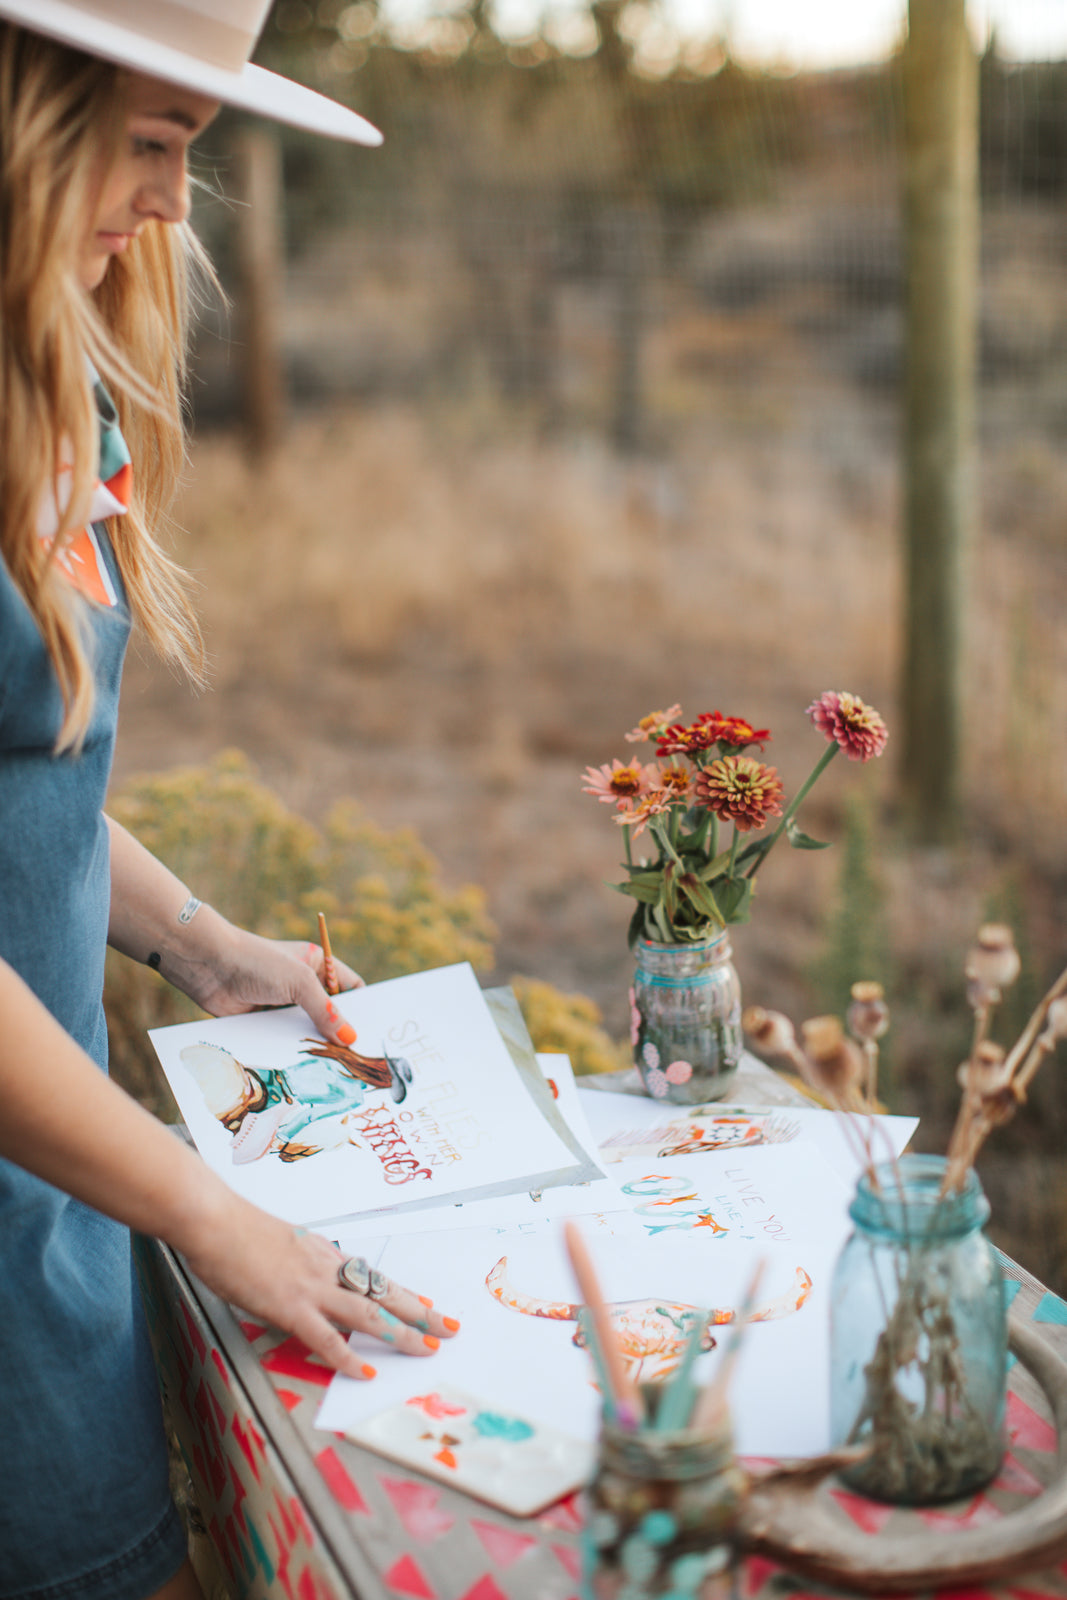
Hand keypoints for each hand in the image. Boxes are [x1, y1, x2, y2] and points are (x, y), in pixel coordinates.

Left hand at [105, 819, 363, 1046]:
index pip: (350, 988)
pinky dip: (289, 1050)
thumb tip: (351, 1038)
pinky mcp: (262, 1020)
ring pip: (305, 1029)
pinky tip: (300, 1067)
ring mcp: (281, 1003)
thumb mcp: (298, 982)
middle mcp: (301, 984)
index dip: (362, 1009)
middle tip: (355, 1059)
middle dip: (338, 1033)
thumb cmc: (256, 962)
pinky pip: (282, 1038)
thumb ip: (325, 1011)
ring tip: (332, 1069)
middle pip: (328, 1013)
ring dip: (313, 1045)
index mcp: (316, 965)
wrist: (207, 966)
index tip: (373, 1034)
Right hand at [181, 1187, 458, 1379]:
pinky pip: (325, 1338)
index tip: (425, 1303)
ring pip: (368, 1314)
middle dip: (420, 1311)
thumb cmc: (235, 1229)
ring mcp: (311, 1287)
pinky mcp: (290, 1306)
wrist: (214, 1220)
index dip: (401, 1293)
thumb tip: (301, 1279)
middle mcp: (326, 1268)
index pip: (371, 1277)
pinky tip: (364, 1372)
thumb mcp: (277, 1242)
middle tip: (448, 1327)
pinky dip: (347, 1358)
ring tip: (426, 1348)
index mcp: (323, 1253)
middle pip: (383, 1293)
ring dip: (400, 1334)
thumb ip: (296, 1261)